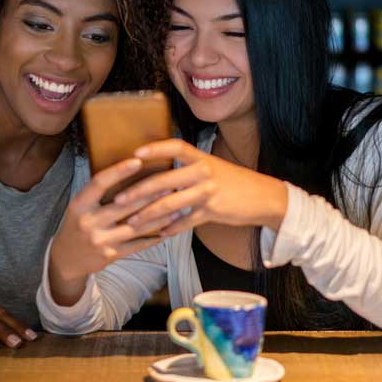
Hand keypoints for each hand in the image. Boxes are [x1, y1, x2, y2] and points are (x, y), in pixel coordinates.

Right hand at [48, 158, 178, 304]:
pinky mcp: (111, 255)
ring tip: (176, 207)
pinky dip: (153, 237)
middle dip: (149, 194)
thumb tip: (127, 171)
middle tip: (169, 183)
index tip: (137, 161)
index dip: (118, 171)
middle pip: (123, 205)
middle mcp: (89, 222)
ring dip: (158, 217)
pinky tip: (167, 230)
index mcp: (79, 205)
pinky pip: (137, 244)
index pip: (99, 183)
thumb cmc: (77, 225)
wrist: (66, 259)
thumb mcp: (80, 207)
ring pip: (135, 226)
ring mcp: (100, 240)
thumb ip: (98, 193)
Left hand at [115, 139, 287, 235]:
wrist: (263, 197)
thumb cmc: (233, 182)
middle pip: (165, 179)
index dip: (155, 148)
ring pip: (171, 204)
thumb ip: (187, 169)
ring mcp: (208, 192)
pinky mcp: (212, 211)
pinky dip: (172, 229)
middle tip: (119, 199)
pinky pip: (187, 221)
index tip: (135, 153)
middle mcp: (203, 172)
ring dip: (148, 215)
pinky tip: (159, 235)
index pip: (175, 146)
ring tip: (131, 222)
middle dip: (139, 191)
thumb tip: (159, 172)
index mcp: (201, 158)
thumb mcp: (211, 168)